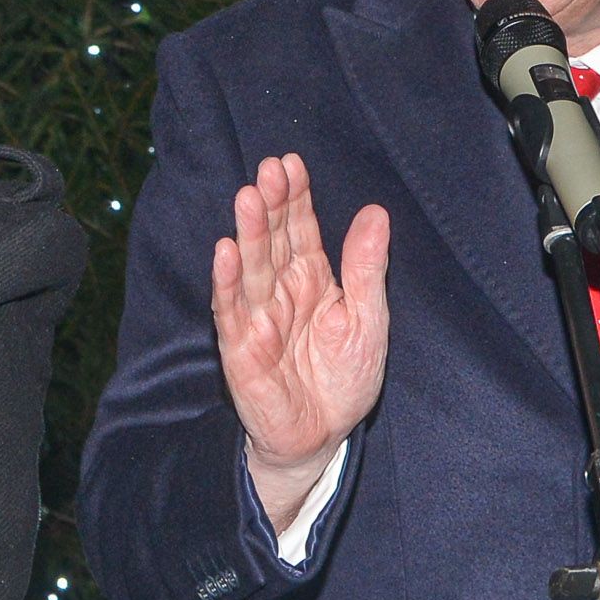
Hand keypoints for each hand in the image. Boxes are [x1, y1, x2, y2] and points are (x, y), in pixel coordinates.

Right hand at [212, 154, 390, 531]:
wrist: (323, 436)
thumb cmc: (344, 378)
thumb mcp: (368, 318)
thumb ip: (366, 268)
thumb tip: (375, 212)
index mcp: (311, 279)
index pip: (300, 229)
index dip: (295, 197)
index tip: (291, 163)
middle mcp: (280, 291)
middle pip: (273, 240)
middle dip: (270, 205)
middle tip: (268, 169)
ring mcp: (257, 317)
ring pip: (251, 268)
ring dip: (248, 234)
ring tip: (248, 198)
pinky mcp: (241, 348)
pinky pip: (232, 311)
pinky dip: (227, 282)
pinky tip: (225, 252)